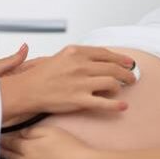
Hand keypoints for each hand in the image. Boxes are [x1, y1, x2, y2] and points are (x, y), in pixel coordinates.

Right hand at [0, 45, 135, 120]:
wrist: (27, 90)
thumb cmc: (42, 75)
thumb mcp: (61, 56)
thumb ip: (80, 56)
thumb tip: (99, 59)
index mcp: (76, 52)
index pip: (105, 54)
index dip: (120, 59)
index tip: (128, 63)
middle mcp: (80, 65)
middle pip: (113, 68)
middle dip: (126, 73)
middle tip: (131, 78)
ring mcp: (80, 83)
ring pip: (112, 83)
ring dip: (121, 87)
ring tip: (122, 90)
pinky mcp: (79, 100)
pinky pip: (104, 103)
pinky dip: (116, 105)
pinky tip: (123, 106)